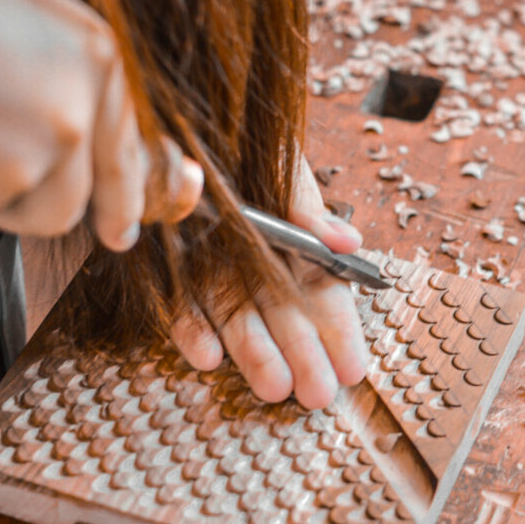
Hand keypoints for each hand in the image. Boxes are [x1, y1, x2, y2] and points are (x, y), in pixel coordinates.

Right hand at [0, 0, 200, 250]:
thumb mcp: (37, 18)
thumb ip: (90, 91)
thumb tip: (154, 168)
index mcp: (94, 66)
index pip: (126, 163)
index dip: (124, 202)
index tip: (122, 230)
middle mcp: (63, 122)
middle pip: (67, 206)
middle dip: (36, 188)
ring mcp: (7, 167)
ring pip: (12, 212)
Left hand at [169, 157, 369, 408]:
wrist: (176, 128)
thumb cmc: (244, 144)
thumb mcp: (282, 167)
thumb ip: (309, 207)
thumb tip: (350, 242)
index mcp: (292, 241)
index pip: (322, 293)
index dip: (338, 331)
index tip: (352, 369)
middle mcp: (255, 262)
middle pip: (283, 316)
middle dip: (303, 356)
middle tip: (318, 395)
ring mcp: (213, 270)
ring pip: (238, 320)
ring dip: (256, 355)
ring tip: (274, 389)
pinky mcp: (171, 272)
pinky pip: (182, 307)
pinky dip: (193, 331)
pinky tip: (208, 358)